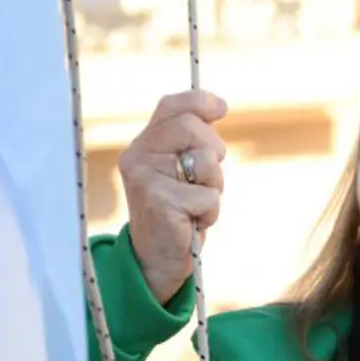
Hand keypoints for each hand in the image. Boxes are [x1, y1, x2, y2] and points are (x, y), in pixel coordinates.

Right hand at [118, 91, 227, 304]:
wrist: (157, 258)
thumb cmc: (176, 211)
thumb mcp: (179, 169)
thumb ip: (190, 140)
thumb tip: (218, 105)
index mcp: (142, 144)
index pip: (170, 106)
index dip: (199, 102)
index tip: (221, 109)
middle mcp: (138, 157)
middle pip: (192, 128)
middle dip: (213, 153)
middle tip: (206, 179)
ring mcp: (146, 179)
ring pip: (205, 162)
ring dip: (213, 187)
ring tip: (195, 204)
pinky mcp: (160, 203)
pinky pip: (208, 196)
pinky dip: (210, 213)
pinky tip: (192, 222)